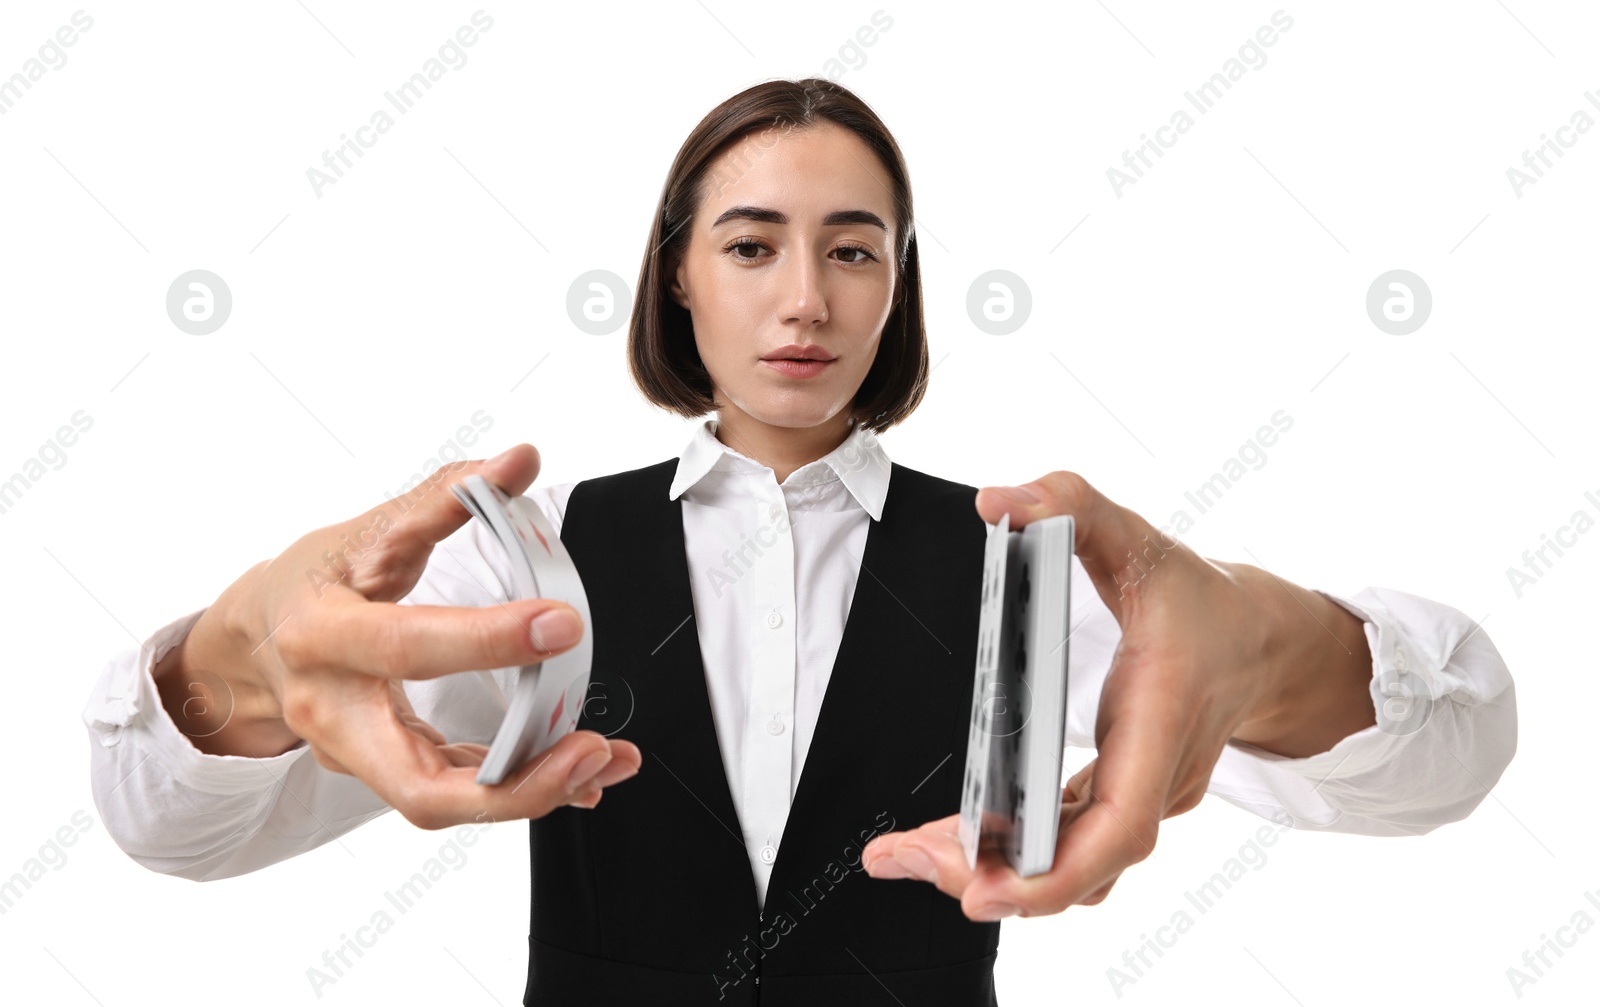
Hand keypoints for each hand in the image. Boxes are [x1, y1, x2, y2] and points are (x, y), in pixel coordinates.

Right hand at [154, 444, 640, 828]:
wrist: (253, 641)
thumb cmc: (316, 582)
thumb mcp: (367, 531)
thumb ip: (447, 496)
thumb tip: (518, 460)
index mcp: (322, 635)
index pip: (406, 645)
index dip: (486, 640)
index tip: (563, 624)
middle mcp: (334, 712)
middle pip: (417, 784)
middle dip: (511, 779)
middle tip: (591, 747)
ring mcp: (357, 755)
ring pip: (440, 804)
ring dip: (531, 791)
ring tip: (604, 761)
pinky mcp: (387, 771)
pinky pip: (456, 792)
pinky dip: (521, 785)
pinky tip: (582, 773)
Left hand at [860, 472, 1370, 919]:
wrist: (1260, 640)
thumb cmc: (1198, 597)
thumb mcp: (1137, 536)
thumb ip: (1070, 503)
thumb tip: (997, 501)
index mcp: (1160, 719)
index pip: (1121, 824)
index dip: (1056, 872)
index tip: (989, 891)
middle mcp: (1155, 775)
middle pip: (1084, 865)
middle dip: (997, 881)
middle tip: (906, 863)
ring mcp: (1141, 796)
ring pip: (1073, 867)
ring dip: (992, 873)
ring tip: (905, 855)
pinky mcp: (1121, 798)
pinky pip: (1067, 845)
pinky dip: (1010, 852)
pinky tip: (948, 843)